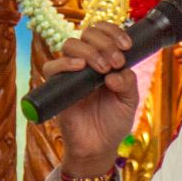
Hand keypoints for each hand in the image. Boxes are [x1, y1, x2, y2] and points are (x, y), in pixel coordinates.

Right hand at [45, 23, 138, 175]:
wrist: (99, 147)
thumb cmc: (114, 123)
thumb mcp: (129, 101)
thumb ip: (128, 83)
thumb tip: (116, 72)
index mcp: (106, 60)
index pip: (104, 32)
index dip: (114, 32)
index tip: (126, 46)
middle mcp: (87, 62)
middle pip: (87, 34)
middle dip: (104, 43)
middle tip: (116, 62)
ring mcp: (71, 73)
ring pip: (70, 45)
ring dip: (89, 51)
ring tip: (103, 68)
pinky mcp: (57, 87)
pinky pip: (52, 67)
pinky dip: (65, 63)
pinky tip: (80, 67)